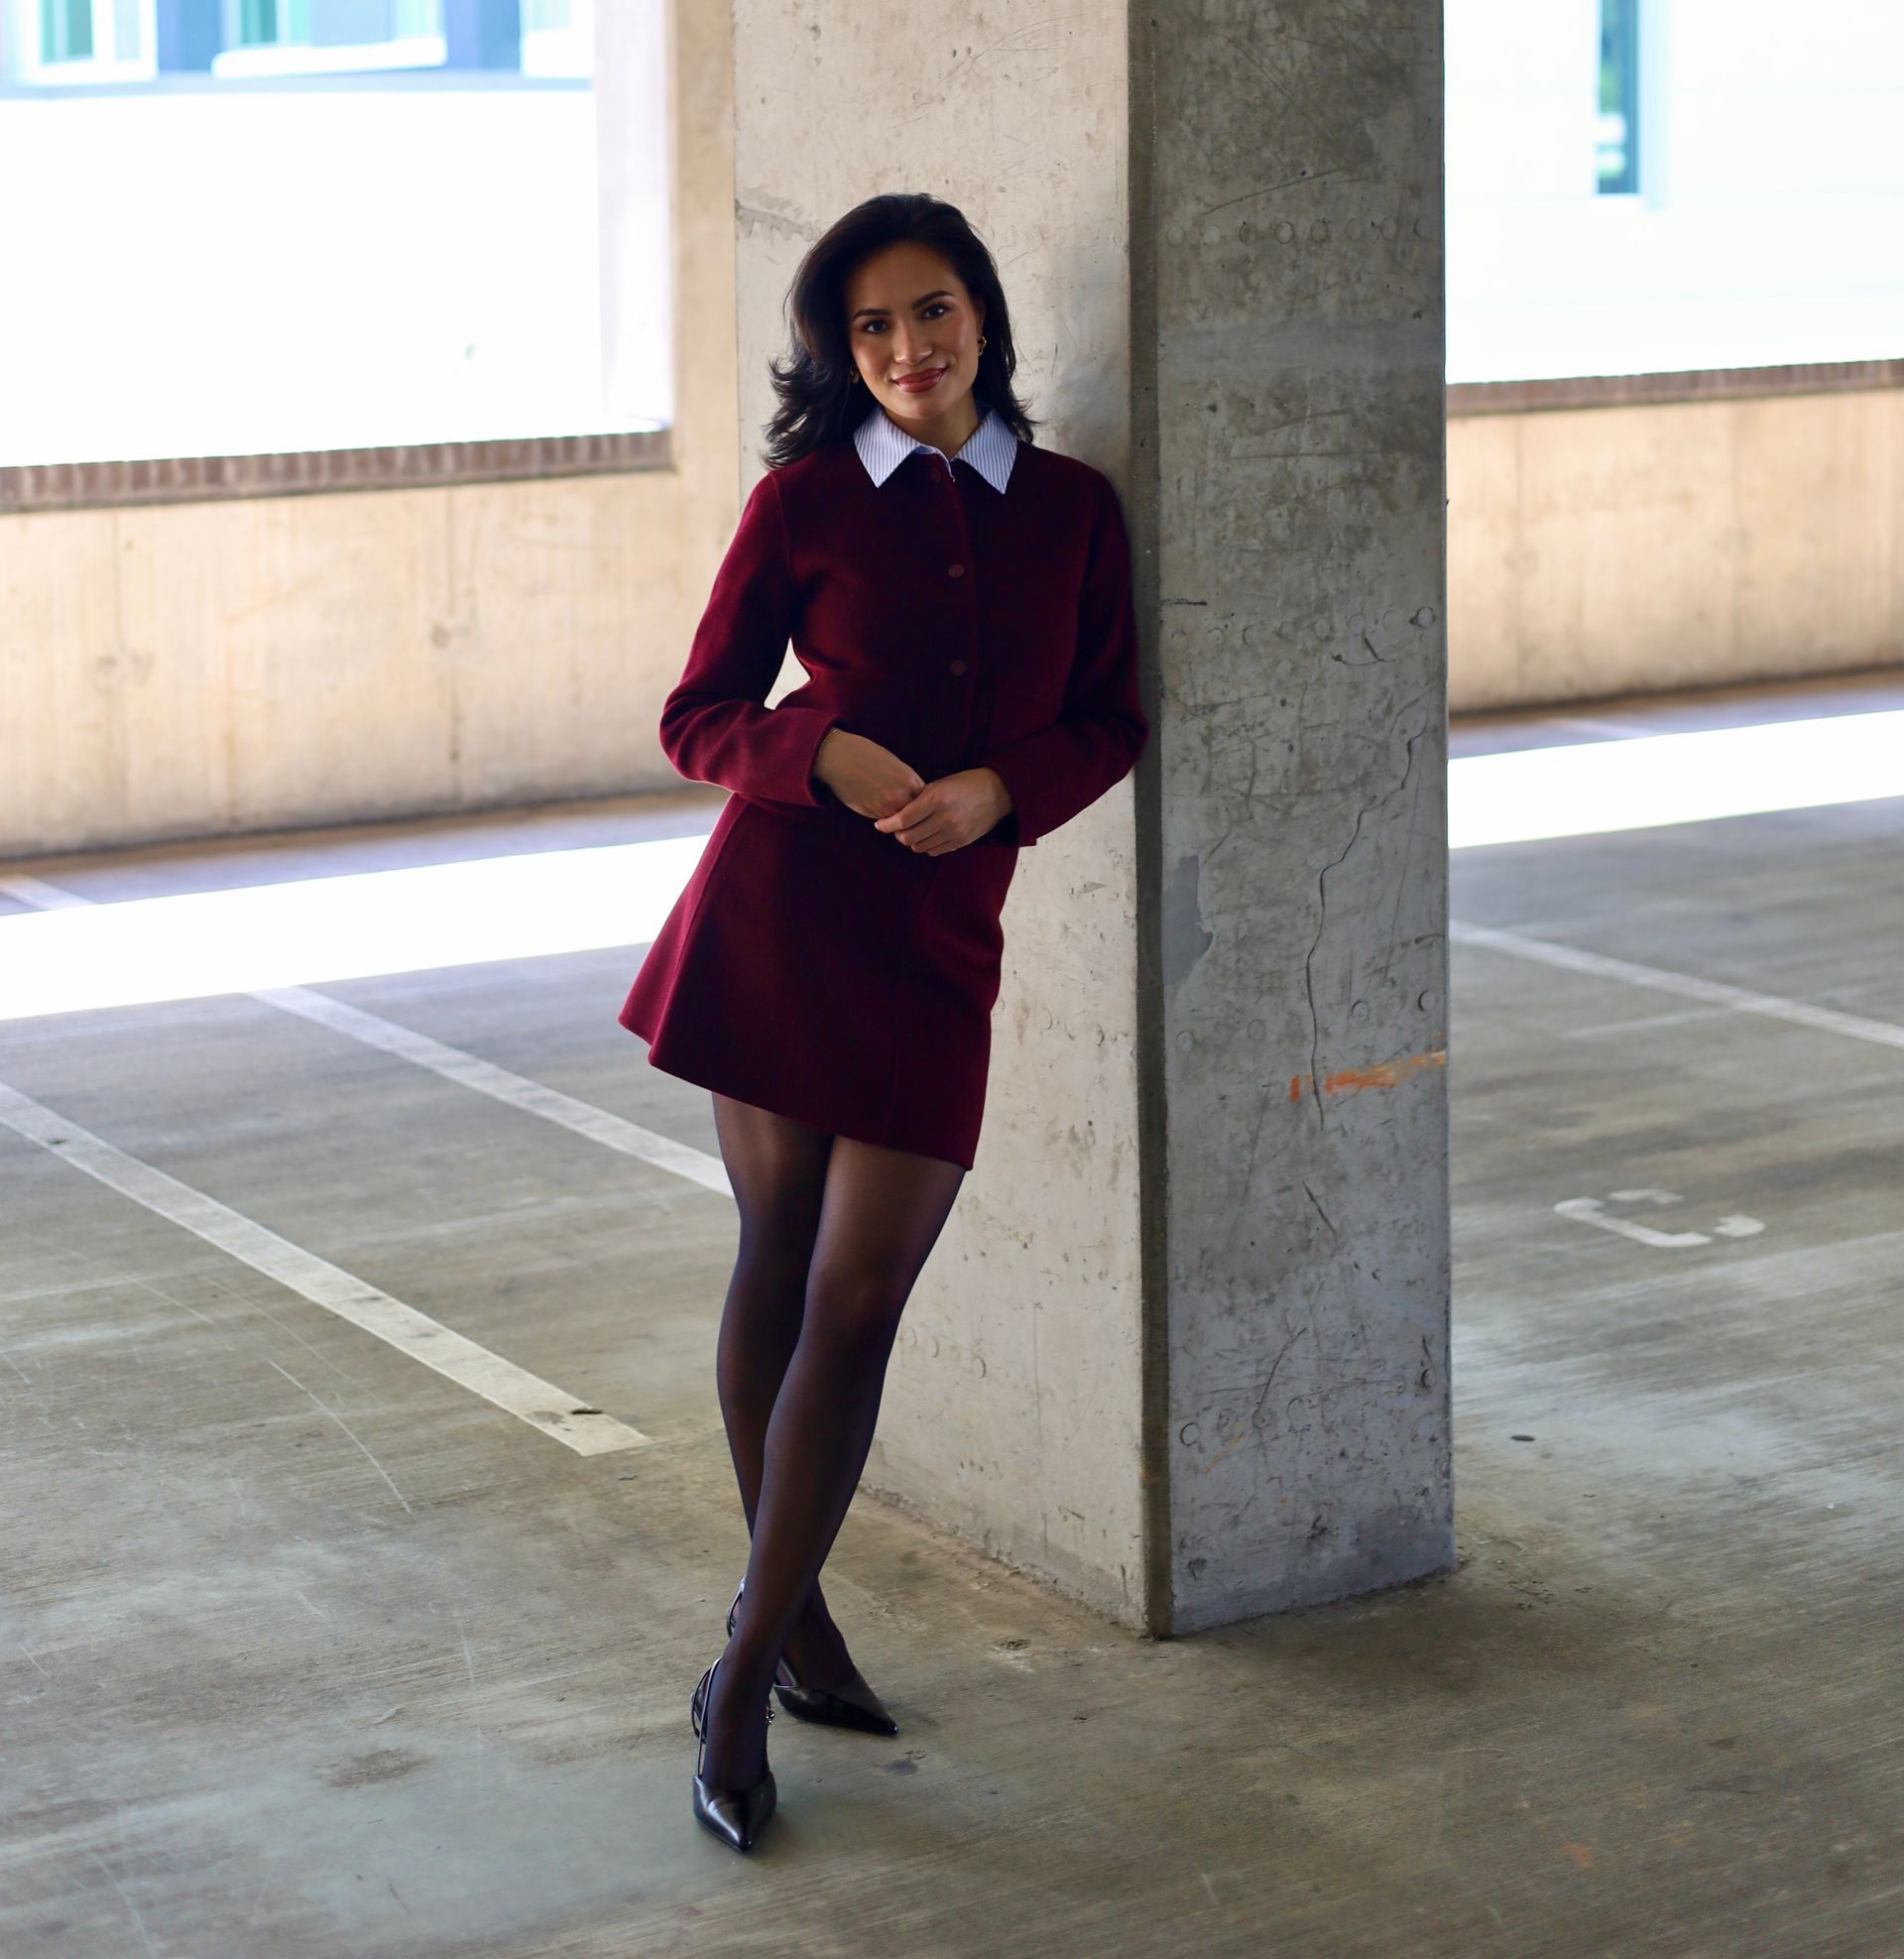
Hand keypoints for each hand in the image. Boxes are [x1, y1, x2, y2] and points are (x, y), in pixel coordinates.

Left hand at [873, 767, 1012, 855]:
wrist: (997, 792)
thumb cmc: (965, 783)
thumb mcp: (940, 784)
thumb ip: (919, 800)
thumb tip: (896, 814)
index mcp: (936, 799)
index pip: (902, 819)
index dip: (887, 824)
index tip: (879, 825)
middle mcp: (944, 818)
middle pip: (908, 837)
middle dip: (898, 834)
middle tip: (896, 828)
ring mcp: (953, 832)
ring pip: (919, 847)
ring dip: (912, 841)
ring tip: (913, 831)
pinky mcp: (961, 842)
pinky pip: (934, 851)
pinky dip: (926, 846)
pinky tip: (928, 836)